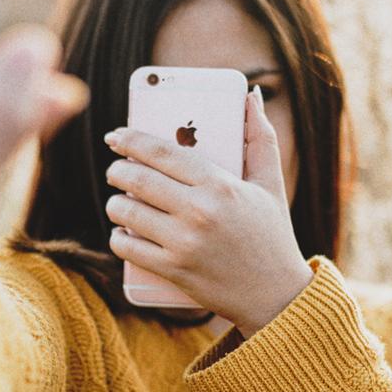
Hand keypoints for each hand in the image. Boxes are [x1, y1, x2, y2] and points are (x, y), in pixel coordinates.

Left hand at [104, 86, 312, 336]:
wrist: (276, 296)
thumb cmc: (272, 235)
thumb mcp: (271, 184)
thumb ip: (261, 137)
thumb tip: (251, 96)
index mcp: (220, 184)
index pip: (162, 152)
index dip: (131, 140)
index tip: (115, 137)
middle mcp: (199, 211)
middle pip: (137, 179)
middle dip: (118, 170)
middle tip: (116, 170)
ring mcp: (184, 243)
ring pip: (126, 211)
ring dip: (115, 203)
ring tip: (120, 201)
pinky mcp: (173, 270)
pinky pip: (126, 246)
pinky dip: (118, 237)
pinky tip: (122, 231)